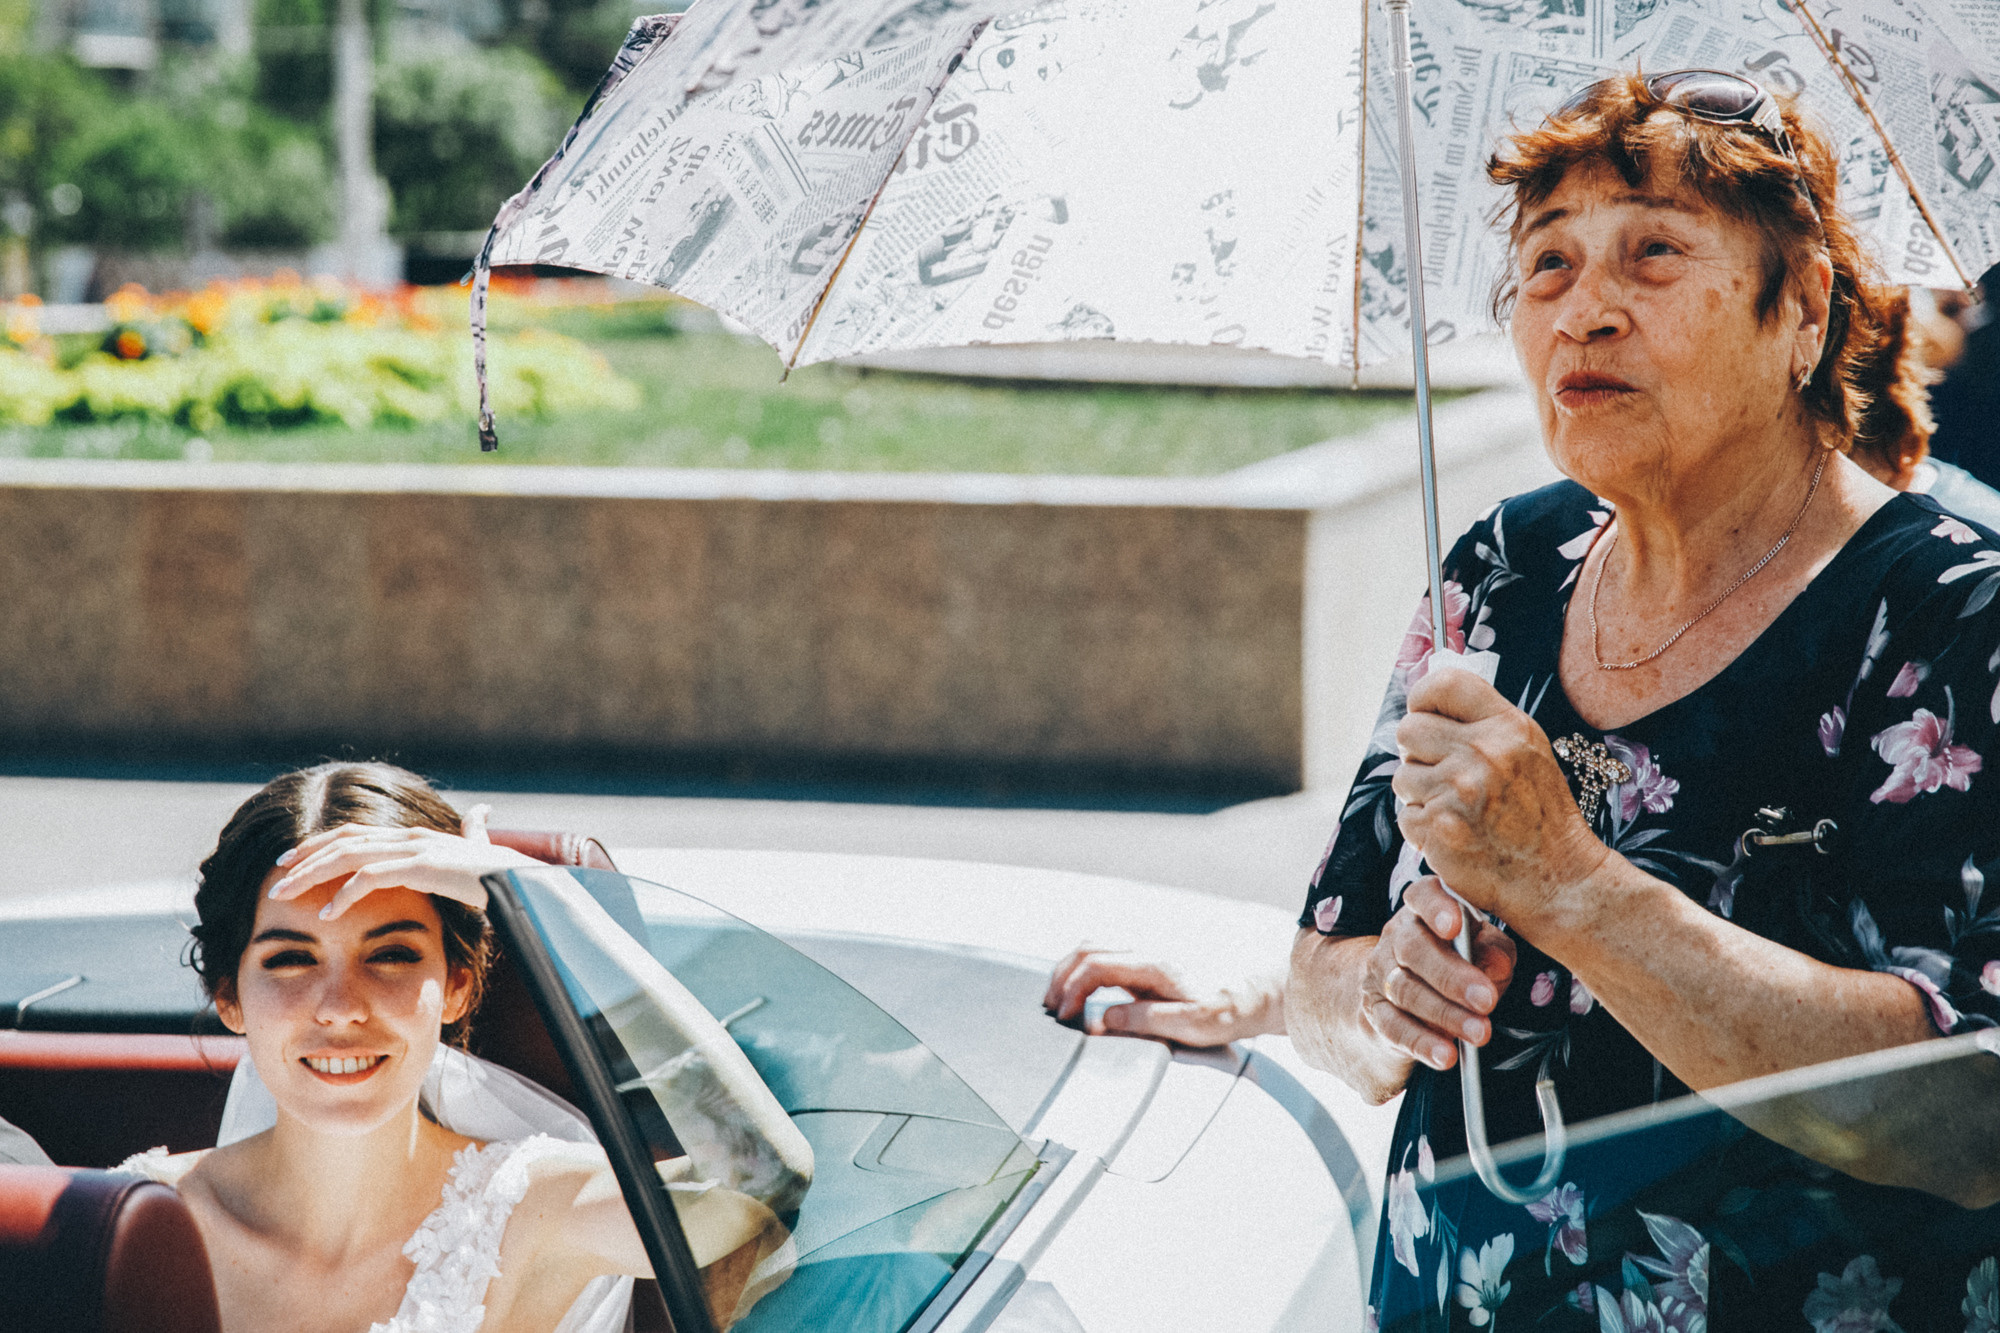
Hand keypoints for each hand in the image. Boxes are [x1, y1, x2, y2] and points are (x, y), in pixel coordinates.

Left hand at [266, 803, 541, 919]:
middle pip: (343, 840)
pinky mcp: (422, 865)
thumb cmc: (505, 871)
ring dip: (311, 876)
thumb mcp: (481, 848)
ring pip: (348, 856)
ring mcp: (415, 848)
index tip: (292, 859)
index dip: (320, 843)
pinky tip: (326, 914)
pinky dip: (344, 895)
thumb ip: (474, 831)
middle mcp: (410, 835)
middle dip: (304, 858)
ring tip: (284, 896)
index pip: (355, 831)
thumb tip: (481, 810)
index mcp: (415, 834)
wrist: (529, 880)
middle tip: (275, 875)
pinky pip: (372, 878)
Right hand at [1042, 946, 1282, 1046]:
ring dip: (1071, 968)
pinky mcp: (1150, 961)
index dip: (1072, 989)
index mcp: (1155, 964)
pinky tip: (1081, 989)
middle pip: (1088, 949)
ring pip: (1096, 947)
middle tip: (1050, 1007)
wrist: (1256, 993)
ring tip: (1058, 998)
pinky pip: (1108, 954)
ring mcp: (1148, 952)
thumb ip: (1145, 1020)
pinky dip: (1085, 968)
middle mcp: (1148, 951)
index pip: (1097, 966)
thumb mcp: (1191, 1024)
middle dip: (1061, 976)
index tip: (1063, 1016)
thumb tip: (1104, 1019)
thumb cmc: (1229, 1009)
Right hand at [1359, 876, 1516, 1070]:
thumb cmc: (1460, 963)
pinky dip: (1422, 1043)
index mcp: (1424, 910)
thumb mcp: (1485, 950)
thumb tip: (1497, 963)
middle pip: (1413, 949)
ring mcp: (1380, 974)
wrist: (1406, 998)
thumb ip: (1495, 952)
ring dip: (1445, 1014)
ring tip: (1479, 1033)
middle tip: (1486, 999)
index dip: (1436, 908)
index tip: (1455, 926)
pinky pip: (1394, 1027)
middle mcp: (1396, 937)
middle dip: (1451, 976)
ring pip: (1405, 991)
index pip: (1422, 895)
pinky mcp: (1375, 1012)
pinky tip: (1446, 1056)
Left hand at [1391, 666, 1608, 924]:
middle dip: (1416, 751)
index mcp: (1507, 728)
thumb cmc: (1541, 816)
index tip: (1425, 714)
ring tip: (1455, 809)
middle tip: (1438, 771)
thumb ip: (1484, 724)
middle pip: (1408, 730)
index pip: (1444, 684)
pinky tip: (1454, 835)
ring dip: (1420, 794)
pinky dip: (1423, 830)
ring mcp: (1458, 791)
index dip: (1424, 697)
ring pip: (1403, 776)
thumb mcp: (1529, 753)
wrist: (1558, 878)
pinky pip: (1406, 817)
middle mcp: (1482, 753)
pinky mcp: (1438, 829)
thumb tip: (1428, 704)